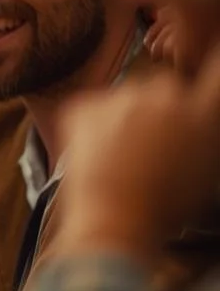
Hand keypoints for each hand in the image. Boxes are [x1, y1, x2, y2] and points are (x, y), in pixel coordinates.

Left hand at [53, 52, 219, 257]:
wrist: (114, 220)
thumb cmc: (168, 207)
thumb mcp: (207, 172)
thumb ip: (206, 135)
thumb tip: (197, 125)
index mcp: (203, 111)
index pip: (217, 70)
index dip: (212, 71)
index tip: (198, 88)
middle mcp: (166, 92)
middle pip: (164, 87)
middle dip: (160, 109)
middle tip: (149, 146)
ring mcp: (121, 96)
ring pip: (125, 98)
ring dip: (125, 117)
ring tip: (119, 158)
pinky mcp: (84, 105)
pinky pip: (90, 109)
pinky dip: (91, 126)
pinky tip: (96, 157)